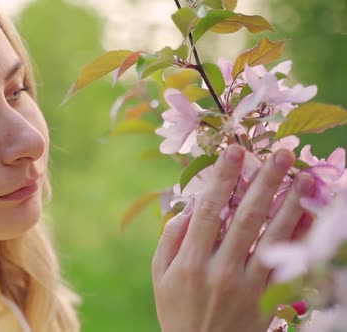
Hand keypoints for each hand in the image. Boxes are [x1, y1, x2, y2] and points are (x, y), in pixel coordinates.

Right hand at [151, 145, 314, 331]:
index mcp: (190, 261)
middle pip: (246, 218)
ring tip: (305, 178)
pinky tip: (311, 217)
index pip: (208, 210)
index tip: (234, 151)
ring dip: (291, 205)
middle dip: (264, 183)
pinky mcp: (264, 298)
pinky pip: (286, 265)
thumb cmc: (176, 310)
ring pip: (272, 239)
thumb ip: (170, 239)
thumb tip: (189, 207)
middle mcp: (219, 270)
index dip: (222, 178)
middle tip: (281, 155)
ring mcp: (246, 285)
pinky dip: (300, 240)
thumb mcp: (160, 276)